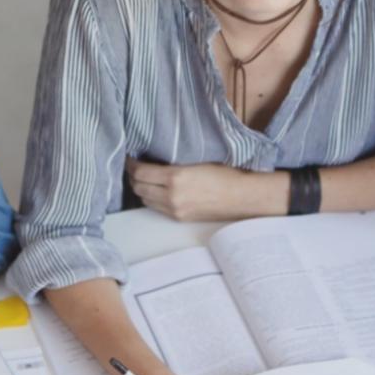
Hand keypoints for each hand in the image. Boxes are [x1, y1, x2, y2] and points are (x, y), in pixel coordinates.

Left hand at [126, 159, 274, 221]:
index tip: (131, 157)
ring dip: (140, 188)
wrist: (242, 197)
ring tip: (143, 178)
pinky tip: (155, 190)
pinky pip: (156, 208)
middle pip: (138, 187)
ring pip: (145, 199)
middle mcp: (172, 196)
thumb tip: (153, 159)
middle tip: (133, 166)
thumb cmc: (225, 174)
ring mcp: (175, 210)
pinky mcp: (180, 218)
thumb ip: (173, 163)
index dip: (131, 164)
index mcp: (176, 177)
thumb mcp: (197, 160)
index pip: (141, 172)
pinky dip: (151, 198)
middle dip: (133, 176)